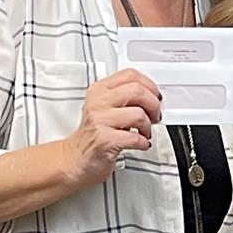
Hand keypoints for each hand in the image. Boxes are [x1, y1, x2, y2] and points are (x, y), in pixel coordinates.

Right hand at [63, 69, 163, 187]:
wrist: (76, 158)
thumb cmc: (94, 134)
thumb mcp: (104, 107)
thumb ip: (124, 97)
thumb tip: (152, 96)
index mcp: (99, 90)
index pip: (130, 75)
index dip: (149, 85)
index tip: (155, 96)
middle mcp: (98, 102)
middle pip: (137, 91)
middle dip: (154, 104)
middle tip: (155, 115)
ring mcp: (100, 121)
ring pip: (138, 114)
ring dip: (148, 126)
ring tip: (144, 132)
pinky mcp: (105, 140)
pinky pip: (135, 138)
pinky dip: (143, 142)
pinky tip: (141, 143)